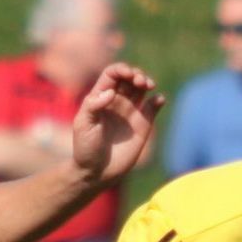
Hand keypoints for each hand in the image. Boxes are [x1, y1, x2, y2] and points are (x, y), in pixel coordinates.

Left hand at [69, 63, 163, 187]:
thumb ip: (93, 105)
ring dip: (147, 81)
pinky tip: (158, 100)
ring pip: (142, 88)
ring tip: (149, 86)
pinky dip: (158, 100)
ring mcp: (130, 112)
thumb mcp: (83, 124)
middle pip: (129, 77)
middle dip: (136, 74)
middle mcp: (117, 101)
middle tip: (139, 82)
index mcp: (100, 97)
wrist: (96, 172)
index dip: (121, 69)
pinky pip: (153, 107)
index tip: (127, 74)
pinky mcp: (143, 125)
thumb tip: (111, 92)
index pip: (112, 74)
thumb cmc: (86, 148)